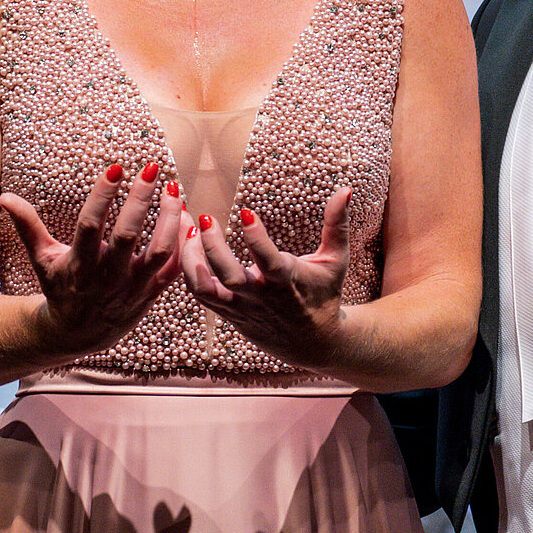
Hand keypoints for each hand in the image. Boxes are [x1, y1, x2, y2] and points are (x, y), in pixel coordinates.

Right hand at [0, 163, 180, 357]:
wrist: (78, 333)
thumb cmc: (59, 287)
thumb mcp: (42, 259)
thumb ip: (28, 226)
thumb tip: (5, 196)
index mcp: (79, 266)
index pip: (90, 226)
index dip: (102, 197)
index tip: (115, 168)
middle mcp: (107, 277)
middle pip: (128, 236)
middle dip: (141, 200)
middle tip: (152, 169)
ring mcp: (132, 287)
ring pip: (159, 251)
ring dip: (170, 219)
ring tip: (175, 189)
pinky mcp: (151, 293)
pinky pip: (174, 267)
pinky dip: (184, 243)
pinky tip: (187, 215)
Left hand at [177, 188, 351, 369]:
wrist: (313, 342)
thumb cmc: (325, 294)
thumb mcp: (335, 260)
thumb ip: (337, 225)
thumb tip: (345, 190)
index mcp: (287, 282)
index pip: (269, 261)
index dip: (256, 237)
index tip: (244, 211)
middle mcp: (260, 297)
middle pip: (228, 276)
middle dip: (212, 247)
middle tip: (204, 218)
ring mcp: (240, 308)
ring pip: (204, 288)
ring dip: (191, 259)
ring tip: (188, 229)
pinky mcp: (228, 313)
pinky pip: (200, 294)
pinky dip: (189, 270)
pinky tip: (188, 246)